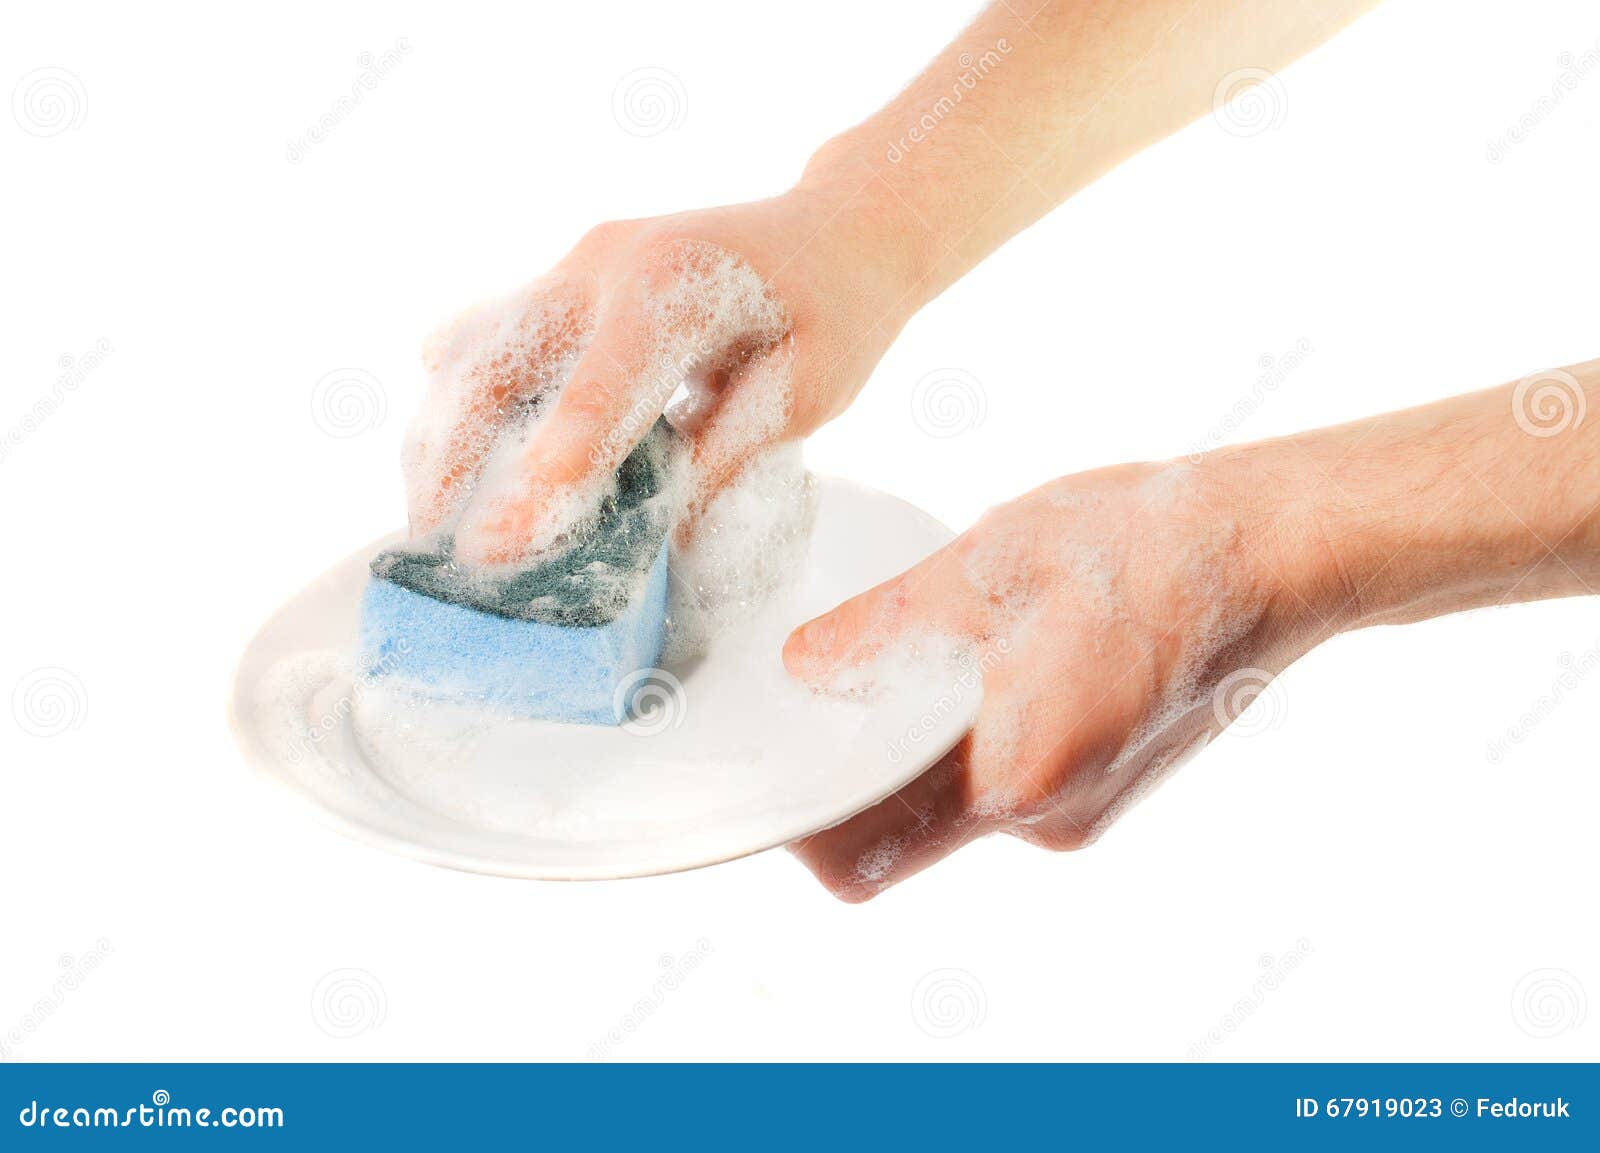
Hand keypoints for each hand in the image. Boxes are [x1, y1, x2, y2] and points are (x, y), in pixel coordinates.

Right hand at [402, 179, 924, 562]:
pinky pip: (493, 335)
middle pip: (495, 358)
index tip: (494, 550)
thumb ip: (723, 456)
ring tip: (427, 513)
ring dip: (440, 429)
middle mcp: (608, 262)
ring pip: (474, 344)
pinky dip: (464, 400)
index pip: (596, 396)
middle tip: (428, 541)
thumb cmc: (835, 313)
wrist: (839, 225)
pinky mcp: (569, 280)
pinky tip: (452, 460)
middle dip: (449, 454)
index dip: (544, 477)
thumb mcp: (805, 396)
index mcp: (678, 288)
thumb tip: (655, 533)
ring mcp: (579, 263)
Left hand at [782, 359, 1599, 900]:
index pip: (862, 855)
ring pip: (950, 809)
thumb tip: (802, 670)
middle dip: (845, 783)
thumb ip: (882, 629)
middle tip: (805, 702)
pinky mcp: (1104, 782)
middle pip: (900, 837)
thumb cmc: (1144, 545)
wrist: (1274, 548)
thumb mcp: (987, 566)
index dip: (798, 825)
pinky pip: (1001, 785)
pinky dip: (961, 744)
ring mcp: (1082, 808)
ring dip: (906, 755)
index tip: (761, 770)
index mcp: (1013, 774)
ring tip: (887, 664)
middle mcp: (1047, 818)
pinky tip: (964, 663)